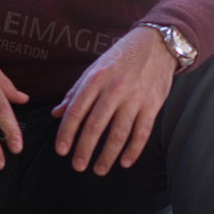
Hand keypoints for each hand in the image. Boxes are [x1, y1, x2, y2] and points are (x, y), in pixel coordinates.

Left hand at [51, 27, 177, 175]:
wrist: (157, 43)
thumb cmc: (121, 57)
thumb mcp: (94, 68)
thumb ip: (75, 92)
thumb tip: (56, 114)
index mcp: (95, 79)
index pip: (76, 111)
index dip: (66, 133)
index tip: (60, 151)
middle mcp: (114, 89)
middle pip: (95, 126)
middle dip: (84, 149)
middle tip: (77, 166)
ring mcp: (135, 98)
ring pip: (118, 134)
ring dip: (107, 155)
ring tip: (99, 169)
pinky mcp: (152, 105)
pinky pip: (141, 133)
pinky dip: (133, 150)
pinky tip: (124, 162)